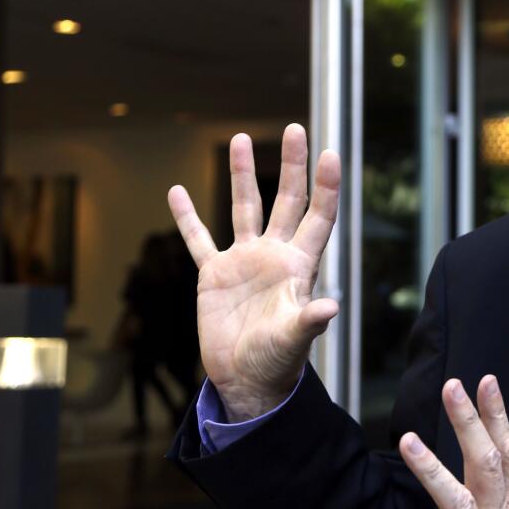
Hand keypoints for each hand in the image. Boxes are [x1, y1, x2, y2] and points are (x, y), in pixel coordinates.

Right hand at [167, 124, 339, 421]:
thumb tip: (331, 307)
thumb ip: (309, 321)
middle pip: (287, 200)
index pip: (318, 217)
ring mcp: (244, 262)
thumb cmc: (278, 362)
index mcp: (299, 266)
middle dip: (292, 165)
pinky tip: (177, 191)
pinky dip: (187, 217)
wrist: (246, 381)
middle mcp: (274, 255)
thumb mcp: (294, 340)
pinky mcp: (214, 275)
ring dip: (243, 174)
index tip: (331, 153)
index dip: (326, 187)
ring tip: (240, 137)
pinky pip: (199, 240)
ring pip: (244, 208)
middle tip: (296, 128)